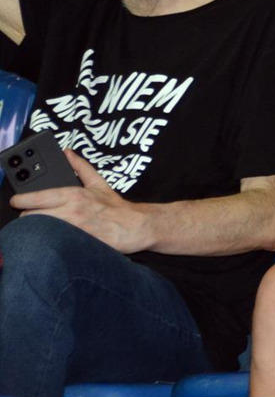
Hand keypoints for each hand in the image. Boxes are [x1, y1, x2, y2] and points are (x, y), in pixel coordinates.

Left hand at [10, 151, 150, 252]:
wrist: (136, 227)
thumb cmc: (118, 208)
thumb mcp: (99, 183)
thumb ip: (80, 167)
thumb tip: (68, 153)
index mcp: (73, 194)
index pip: (35, 197)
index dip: (20, 200)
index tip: (16, 201)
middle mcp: (70, 211)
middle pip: (30, 217)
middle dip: (28, 218)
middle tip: (32, 218)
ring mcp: (72, 229)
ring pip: (38, 231)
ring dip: (35, 230)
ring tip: (40, 229)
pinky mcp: (76, 243)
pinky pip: (52, 243)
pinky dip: (48, 241)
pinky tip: (52, 241)